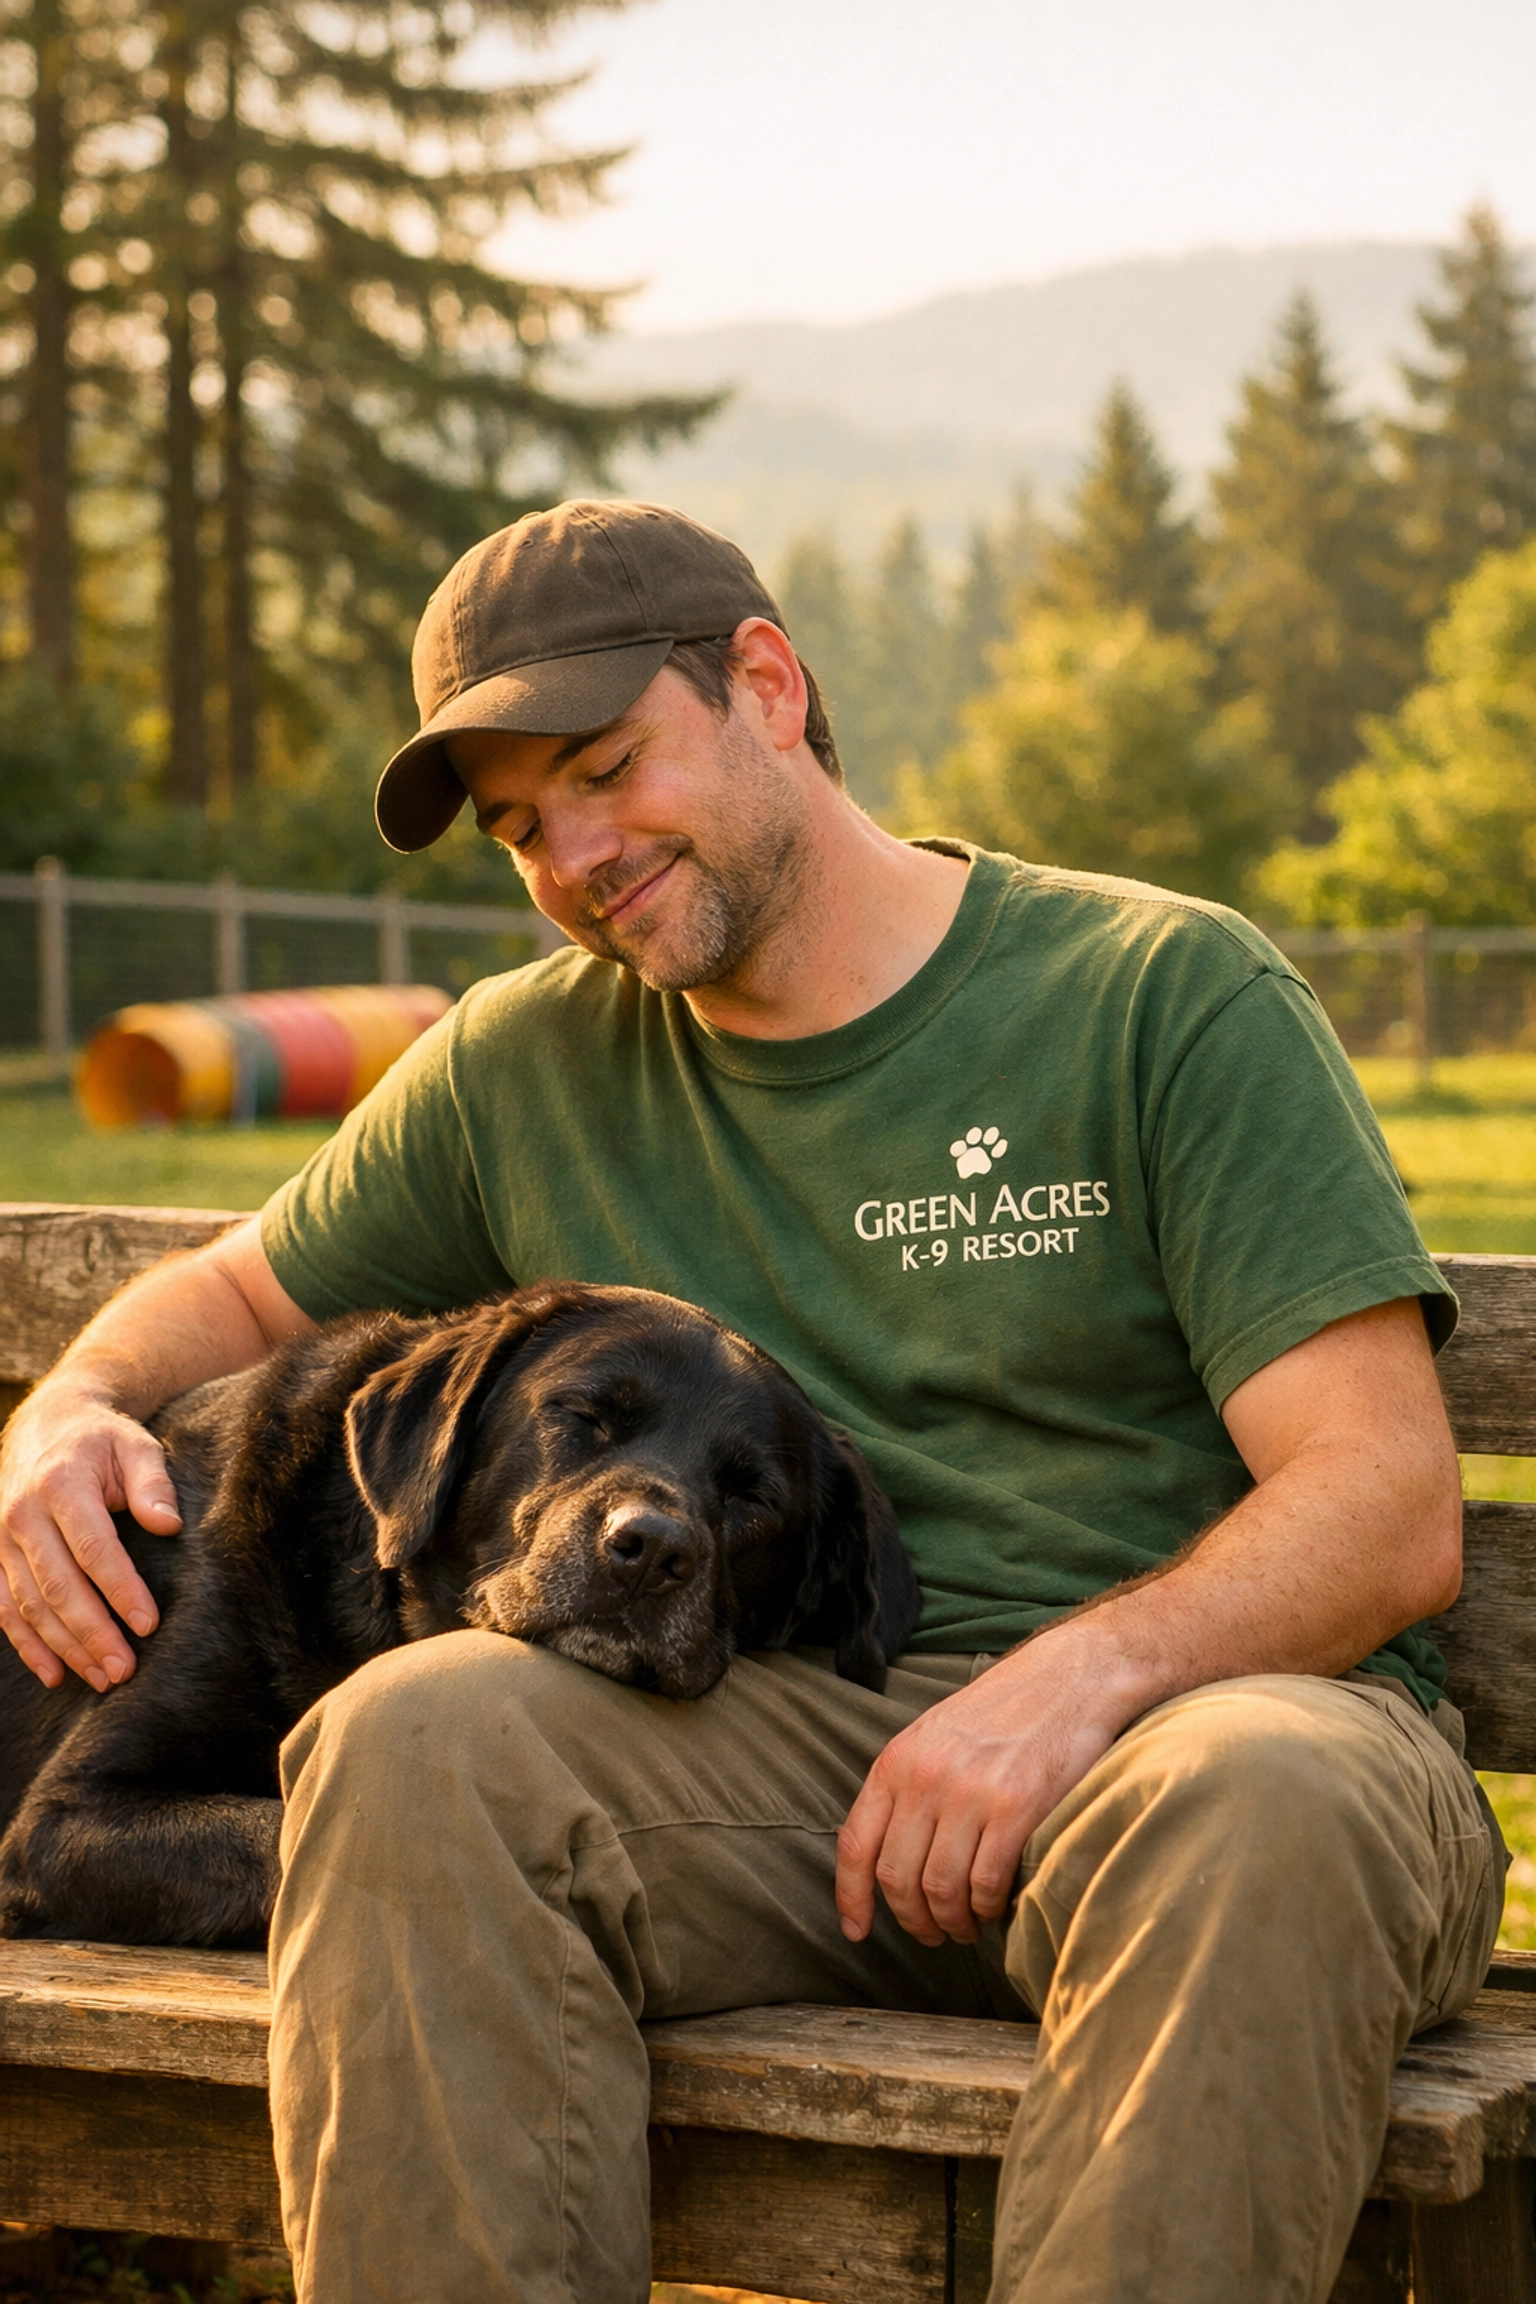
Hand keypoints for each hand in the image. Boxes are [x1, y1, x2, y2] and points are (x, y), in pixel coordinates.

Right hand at [0, 1386, 179, 1690]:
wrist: (45, 1424)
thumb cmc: (102, 1439)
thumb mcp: (135, 1444)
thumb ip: (153, 1483)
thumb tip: (169, 1525)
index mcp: (61, 1484)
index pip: (93, 1548)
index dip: (120, 1589)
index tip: (148, 1623)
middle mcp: (23, 1514)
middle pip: (57, 1585)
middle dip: (92, 1632)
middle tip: (125, 1669)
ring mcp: (2, 1539)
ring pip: (30, 1605)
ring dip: (64, 1647)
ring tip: (103, 1678)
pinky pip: (5, 1609)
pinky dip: (27, 1645)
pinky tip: (55, 1674)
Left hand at [835, 1627, 1136, 1947]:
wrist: (1070, 1677)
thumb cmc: (1004, 1711)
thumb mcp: (936, 1735)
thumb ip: (908, 1786)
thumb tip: (888, 1856)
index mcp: (899, 1759)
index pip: (856, 1842)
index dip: (851, 1896)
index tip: (857, 1931)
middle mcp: (927, 1776)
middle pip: (897, 1877)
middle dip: (913, 1919)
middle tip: (933, 1933)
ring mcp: (971, 1792)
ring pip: (941, 1889)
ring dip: (952, 1922)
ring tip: (967, 1926)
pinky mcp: (1017, 1807)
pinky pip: (986, 1882)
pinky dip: (987, 1908)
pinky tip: (995, 1906)